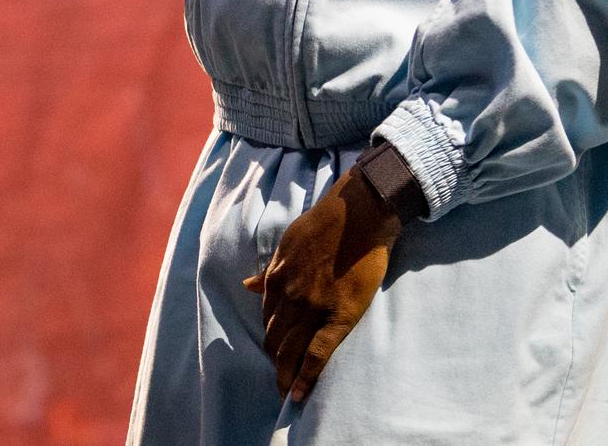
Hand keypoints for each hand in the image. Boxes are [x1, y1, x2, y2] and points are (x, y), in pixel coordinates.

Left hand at [242, 164, 403, 405]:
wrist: (360, 214)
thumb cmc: (326, 223)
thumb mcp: (288, 242)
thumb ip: (270, 269)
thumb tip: (247, 286)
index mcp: (277, 279)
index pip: (266, 319)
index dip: (269, 338)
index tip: (273, 352)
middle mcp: (289, 297)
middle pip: (274, 340)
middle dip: (274, 362)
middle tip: (279, 380)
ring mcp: (312, 309)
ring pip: (290, 352)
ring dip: (285, 376)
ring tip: (286, 393)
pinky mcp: (338, 317)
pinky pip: (316, 354)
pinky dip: (305, 377)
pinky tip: (300, 393)